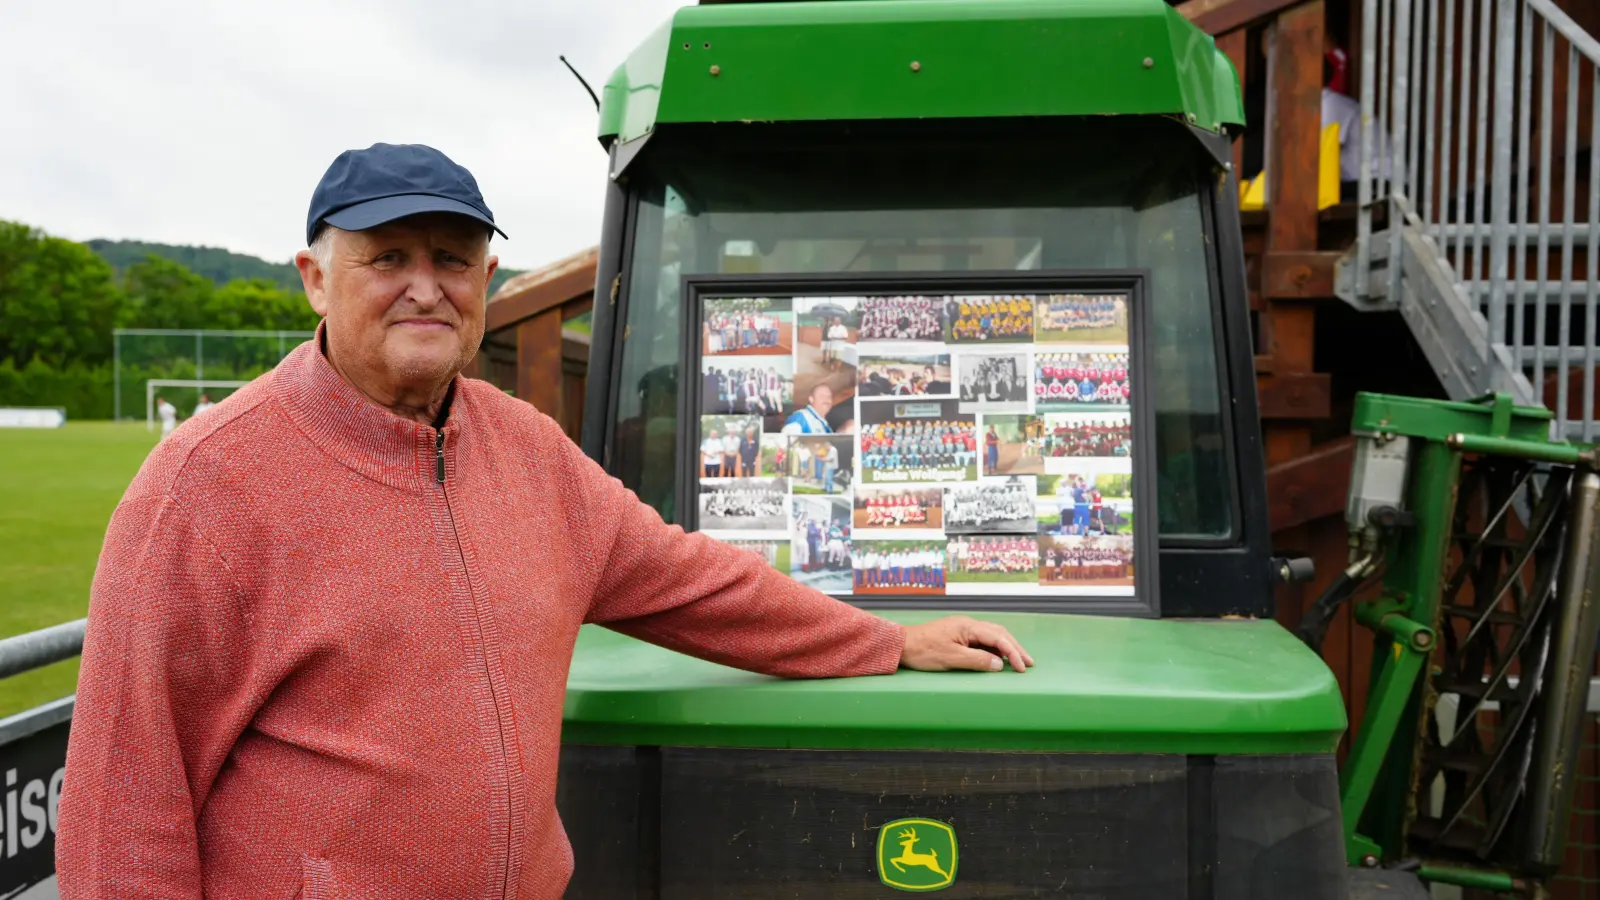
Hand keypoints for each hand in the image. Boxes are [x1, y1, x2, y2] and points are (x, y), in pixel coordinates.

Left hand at [900, 616, 1033, 672]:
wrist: (902, 644)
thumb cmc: (924, 650)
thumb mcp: (952, 658)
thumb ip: (977, 661)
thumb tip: (998, 664)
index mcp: (968, 626)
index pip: (998, 638)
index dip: (1013, 653)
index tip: (1022, 667)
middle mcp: (968, 624)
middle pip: (999, 634)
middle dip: (1015, 648)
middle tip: (1029, 663)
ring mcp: (963, 629)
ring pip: (991, 636)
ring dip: (1006, 648)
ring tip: (1018, 661)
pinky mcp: (957, 636)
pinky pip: (982, 640)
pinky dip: (993, 649)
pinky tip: (997, 659)